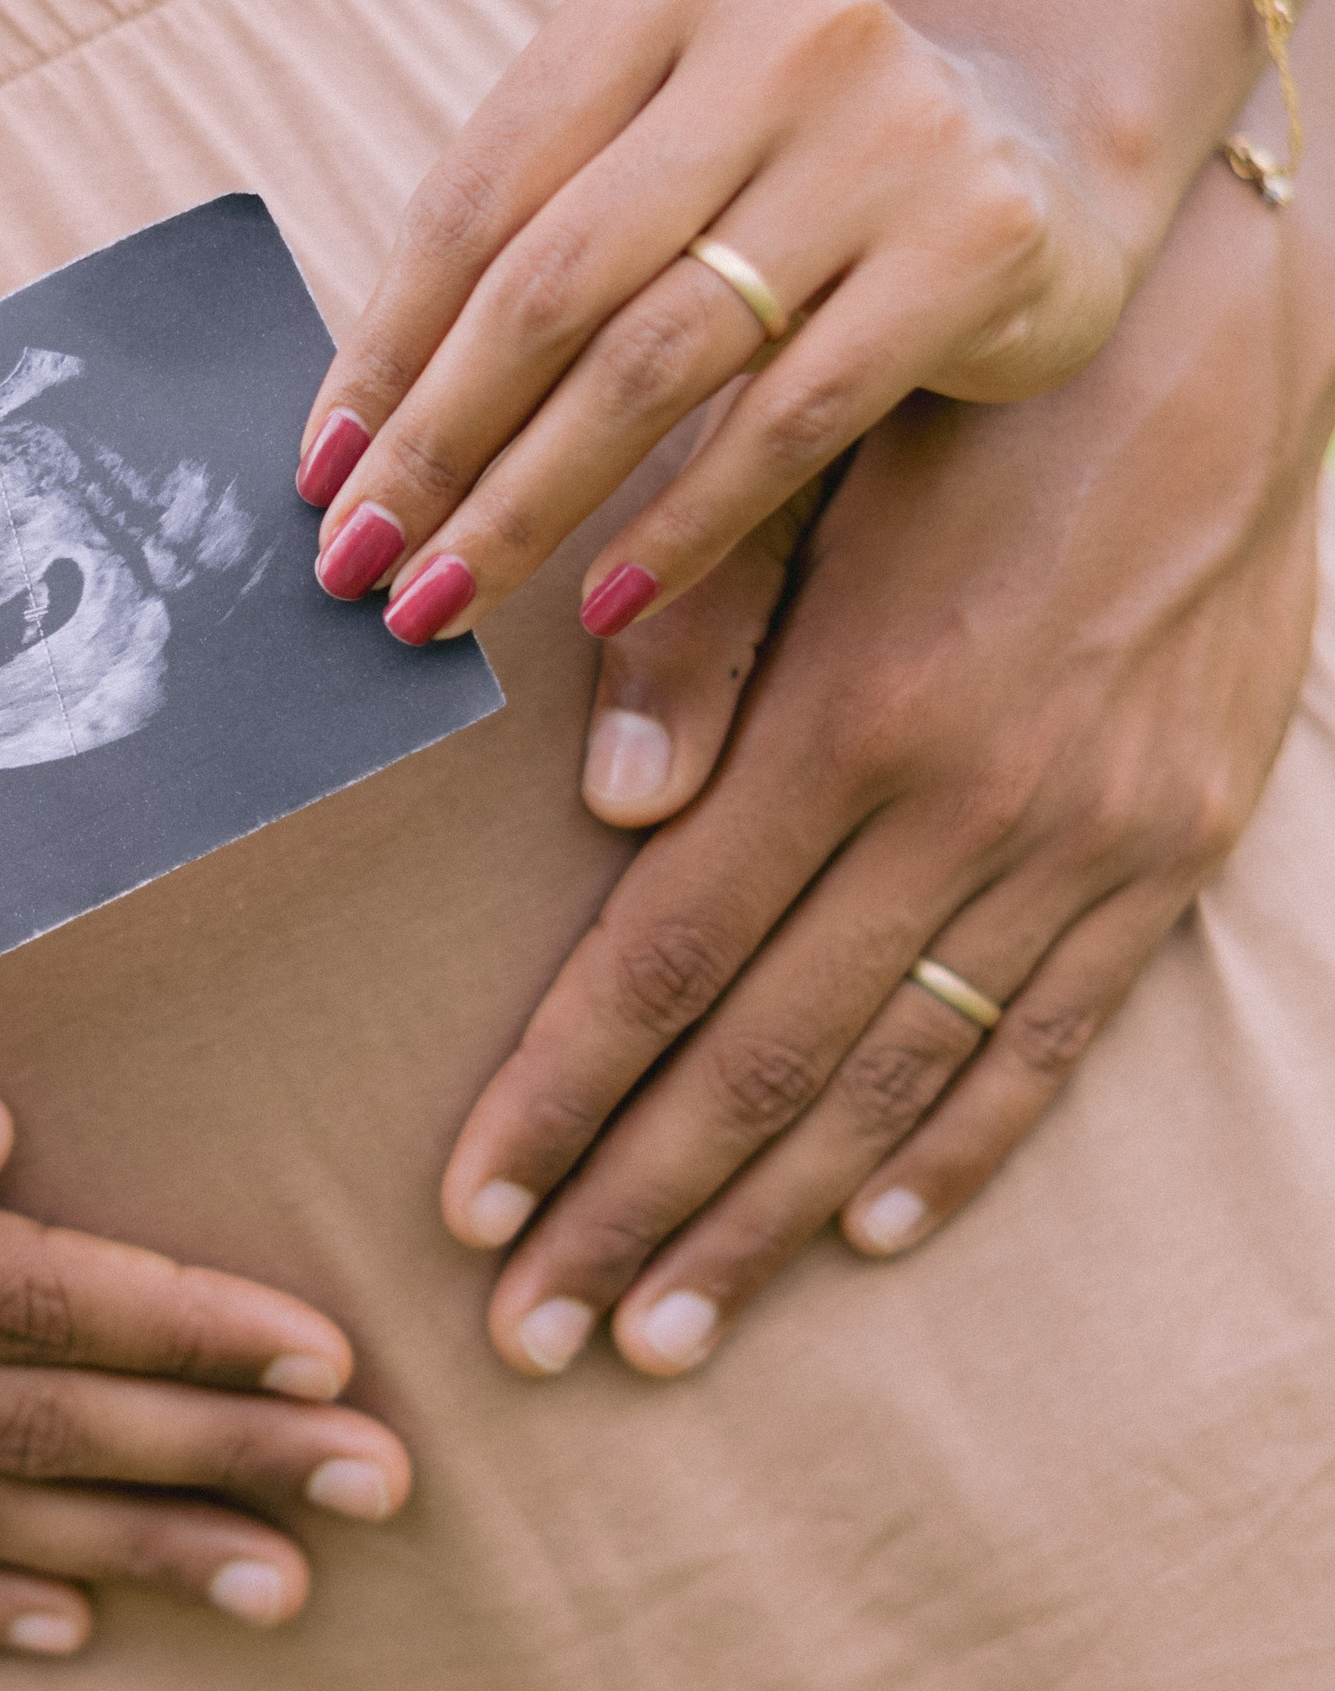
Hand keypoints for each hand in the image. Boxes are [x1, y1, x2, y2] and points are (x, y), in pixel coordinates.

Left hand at [296, 0, 1142, 647]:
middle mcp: (785, 30)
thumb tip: (358, 458)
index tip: (317, 474)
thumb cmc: (783, 172)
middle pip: (551, 281)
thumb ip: (531, 263)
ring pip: (654, 359)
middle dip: (437, 445)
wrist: (1036, 147)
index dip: (383, 348)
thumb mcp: (658, 161)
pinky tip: (602, 601)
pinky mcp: (973, 243)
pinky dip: (679, 526)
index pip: (479, 193)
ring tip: (444, 598)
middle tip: (359, 563)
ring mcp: (891, 132)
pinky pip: (785, 421)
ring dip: (529, 501)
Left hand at [435, 138, 1333, 1375]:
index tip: (467, 1206)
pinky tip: (871, 1233)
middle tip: (529, 1334)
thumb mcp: (815, 483)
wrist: (1223, 356)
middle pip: (767, 1059)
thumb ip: (705, 638)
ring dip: (771, 1220)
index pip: (667, 957)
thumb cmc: (970, 406)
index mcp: (853, 715)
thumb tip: (607, 806)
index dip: (558, 1095)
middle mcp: (968, 807)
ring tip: (665, 1332)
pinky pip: (1051, 1037)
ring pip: (901, 1081)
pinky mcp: (1169, 854)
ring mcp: (1084, 845)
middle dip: (634, 1210)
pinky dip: (962, 1147)